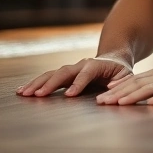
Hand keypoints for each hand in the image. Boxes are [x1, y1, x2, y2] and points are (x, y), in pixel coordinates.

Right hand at [17, 55, 132, 97]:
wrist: (114, 59)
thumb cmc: (120, 71)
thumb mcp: (126, 76)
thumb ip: (121, 83)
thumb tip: (110, 90)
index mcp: (97, 65)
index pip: (86, 73)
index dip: (78, 83)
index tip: (70, 95)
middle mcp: (81, 64)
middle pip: (64, 72)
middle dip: (51, 83)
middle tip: (39, 94)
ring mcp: (71, 68)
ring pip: (53, 73)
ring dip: (39, 83)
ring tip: (26, 93)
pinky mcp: (64, 74)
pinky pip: (48, 77)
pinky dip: (36, 83)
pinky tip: (24, 90)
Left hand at [96, 64, 152, 104]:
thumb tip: (143, 93)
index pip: (135, 80)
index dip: (118, 86)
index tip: (103, 93)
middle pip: (136, 84)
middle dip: (117, 93)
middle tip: (101, 101)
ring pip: (149, 89)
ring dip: (132, 96)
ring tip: (118, 102)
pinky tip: (150, 103)